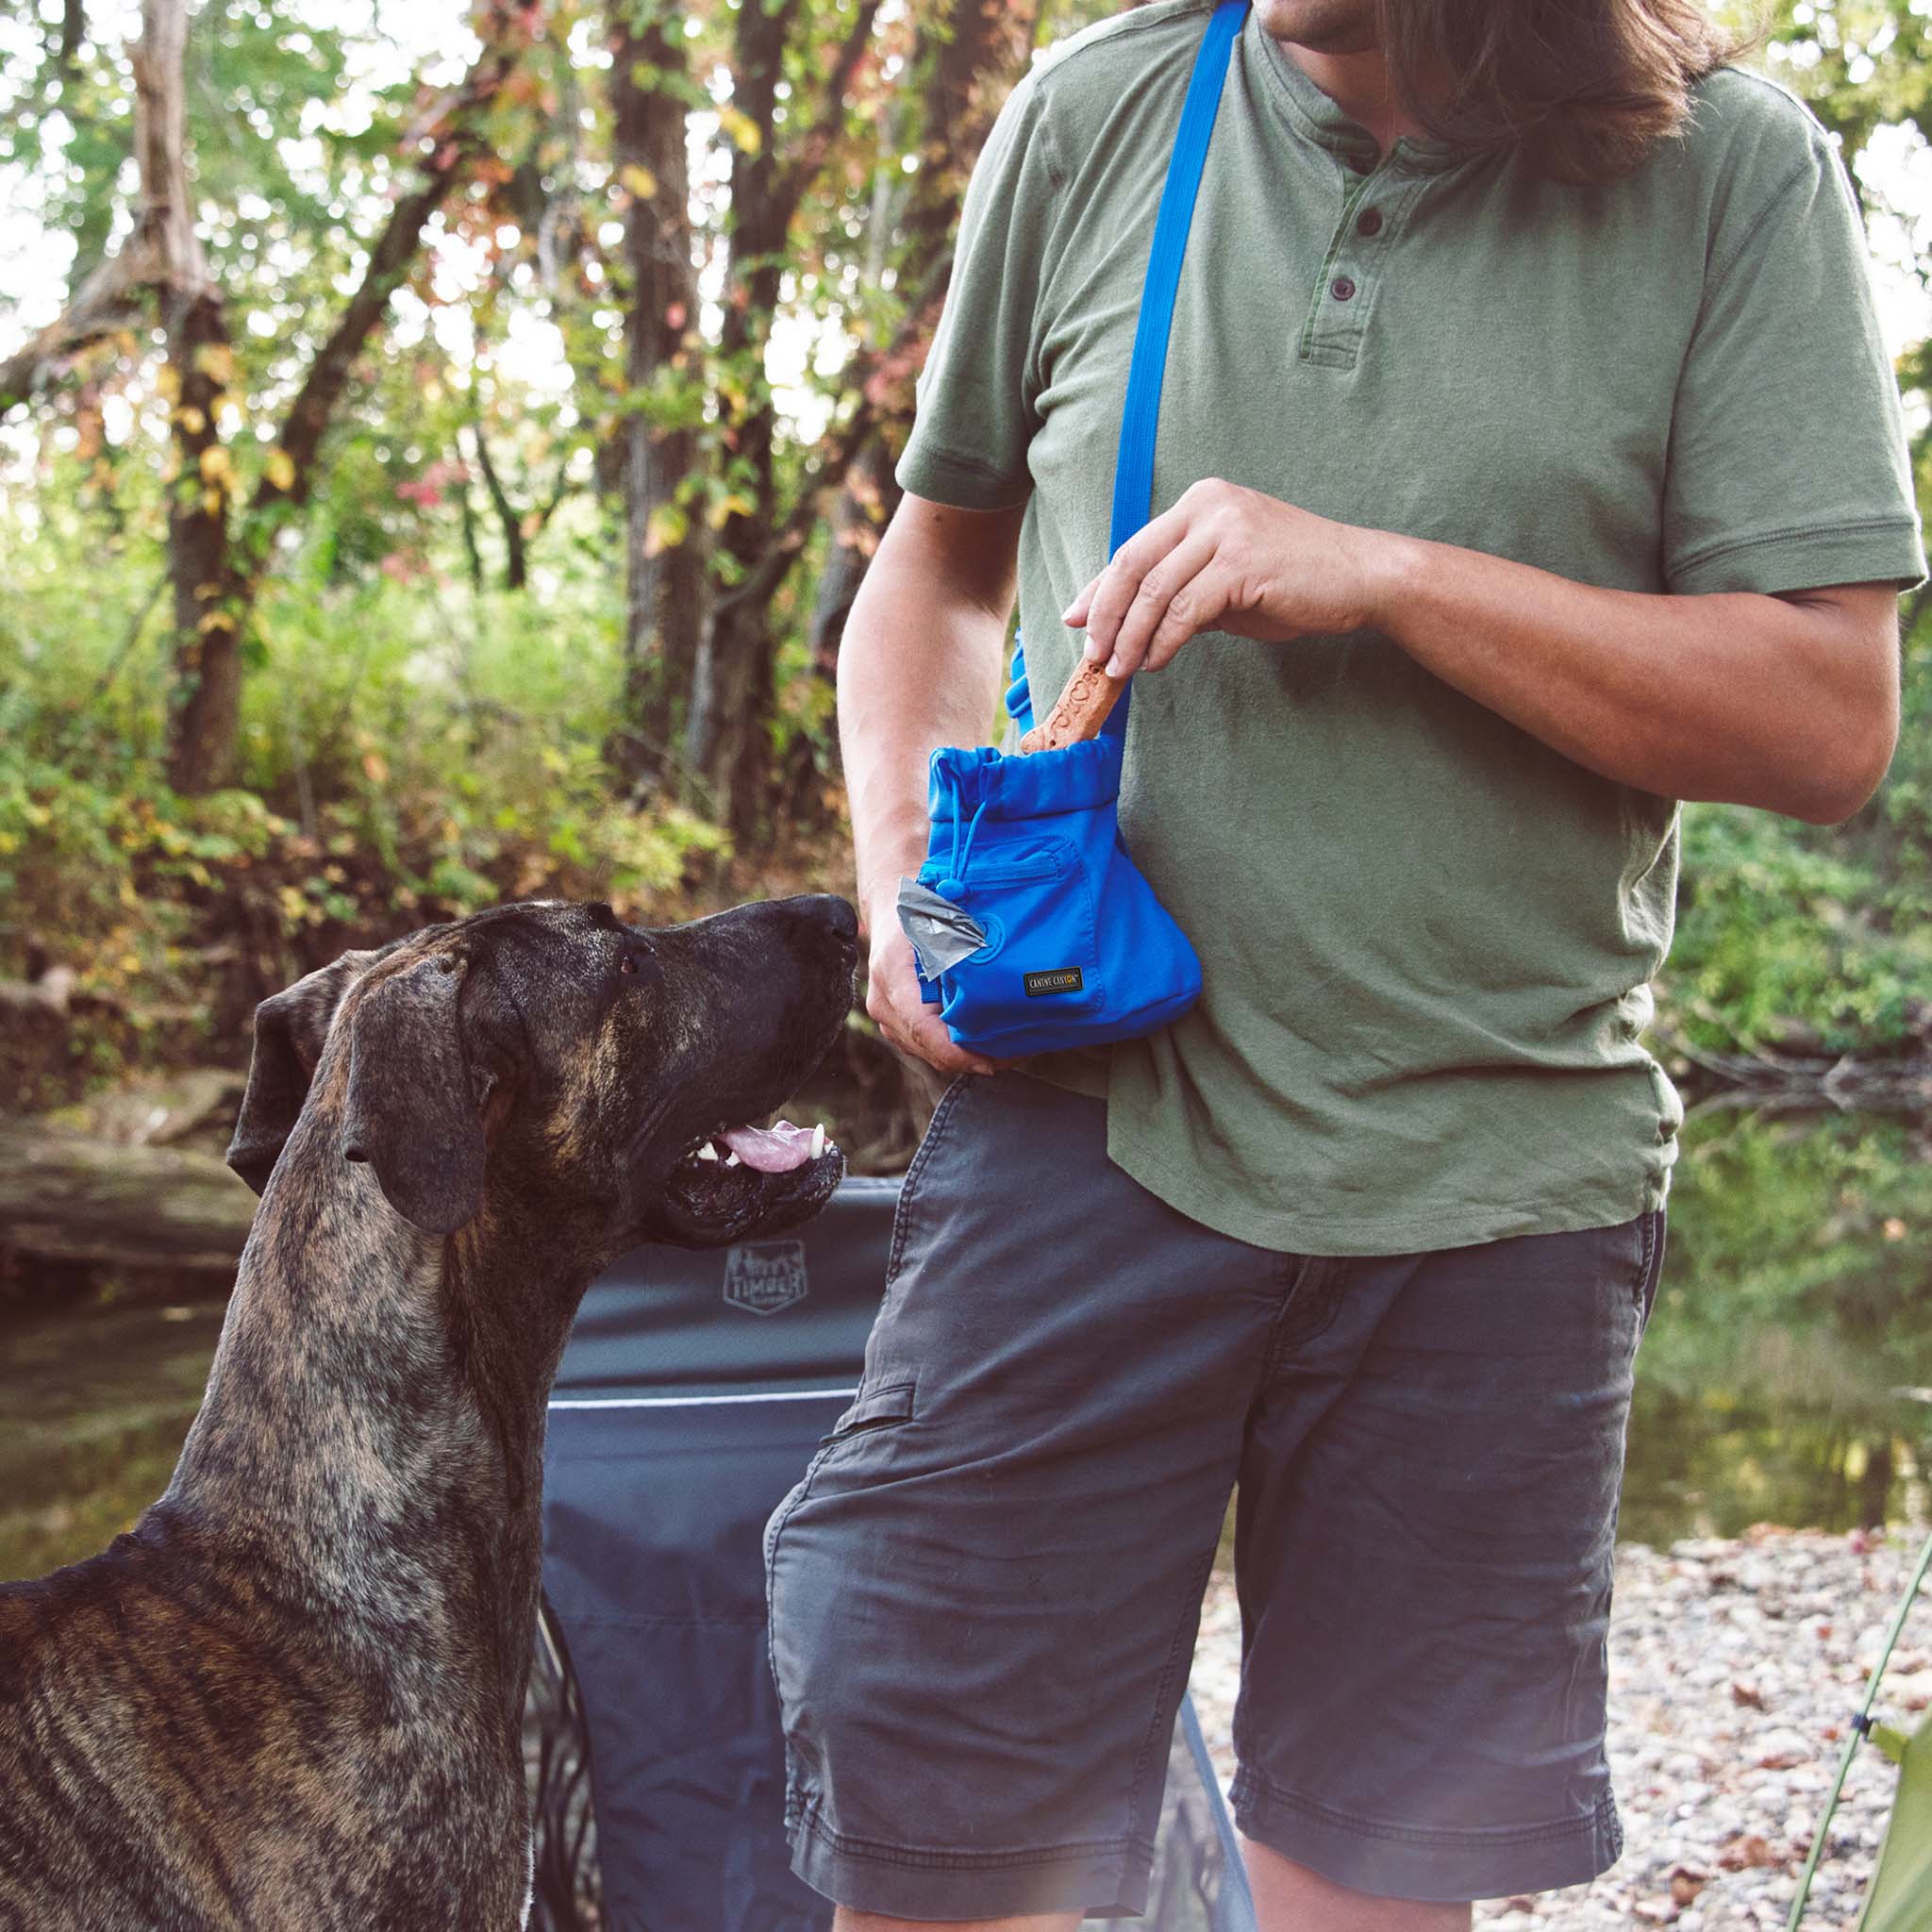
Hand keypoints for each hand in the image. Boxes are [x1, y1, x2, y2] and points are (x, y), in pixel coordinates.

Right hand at [863, 894, 1001, 1078]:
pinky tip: (985, 1043)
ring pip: (927, 1051)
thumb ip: (961, 947)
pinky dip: (954, 1049)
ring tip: (1006, 1052)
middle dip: (970, 1059)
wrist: (892, 909)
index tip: (988, 1063)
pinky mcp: (896, 1023)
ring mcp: (887, 1017)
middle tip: (1013, 1056)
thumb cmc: (921, 911)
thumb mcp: (941, 920)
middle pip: (928, 1048)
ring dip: (964, 1057)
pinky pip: (925, 1045)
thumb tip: (996, 976)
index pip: (923, 1029)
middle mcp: (885, 1004)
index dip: (956, 1053)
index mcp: (894, 977)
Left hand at [1061, 478, 1401, 679]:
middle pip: (1133, 564)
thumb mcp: (1227, 582)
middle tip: (1091, 653)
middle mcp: (1208, 507)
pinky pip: (1185, 610)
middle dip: (1106, 615)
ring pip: (1155, 590)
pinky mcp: (1241, 563)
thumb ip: (1183, 591)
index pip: (1135, 547)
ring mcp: (1225, 531)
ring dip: (1130, 636)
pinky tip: (1154, 662)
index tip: (1075, 619)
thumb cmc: (1296, 582)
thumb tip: (1129, 625)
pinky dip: (1164, 641)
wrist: (1362, 577)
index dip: (1099, 588)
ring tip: (1118, 669)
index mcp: (1201, 503)